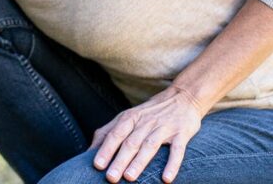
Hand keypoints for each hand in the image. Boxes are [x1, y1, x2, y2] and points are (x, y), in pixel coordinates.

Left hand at [90, 86, 206, 182]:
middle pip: (131, 142)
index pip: (115, 134)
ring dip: (139, 162)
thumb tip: (88, 151)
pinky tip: (166, 179)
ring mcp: (164, 127)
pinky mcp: (182, 133)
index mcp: (130, 118)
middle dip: (119, 160)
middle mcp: (146, 122)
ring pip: (150, 146)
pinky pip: (177, 150)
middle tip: (111, 178)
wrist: (183, 97)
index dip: (105, 149)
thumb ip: (108, 132)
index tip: (97, 165)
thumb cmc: (150, 112)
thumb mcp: (127, 117)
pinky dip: (172, 164)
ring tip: (129, 178)